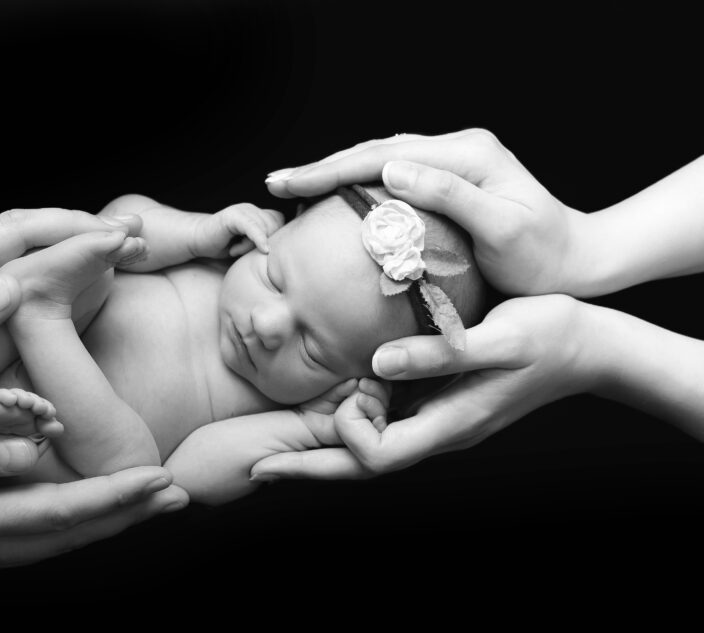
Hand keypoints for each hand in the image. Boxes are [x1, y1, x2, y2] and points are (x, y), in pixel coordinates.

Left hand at [0, 208, 140, 428]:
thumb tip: (16, 284)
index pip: (18, 236)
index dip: (74, 233)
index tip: (122, 235)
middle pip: (21, 225)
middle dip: (79, 225)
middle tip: (132, 232)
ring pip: (10, 237)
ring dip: (60, 236)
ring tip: (107, 243)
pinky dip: (36, 254)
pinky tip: (53, 268)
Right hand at [0, 416, 186, 573]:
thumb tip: (34, 454)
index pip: (59, 514)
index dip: (113, 499)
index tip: (159, 482)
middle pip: (66, 536)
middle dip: (125, 516)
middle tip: (176, 495)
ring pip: (53, 542)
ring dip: (104, 523)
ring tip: (147, 502)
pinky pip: (30, 538)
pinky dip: (70, 525)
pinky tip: (89, 511)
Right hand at [191, 203, 283, 258]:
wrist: (196, 240)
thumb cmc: (222, 247)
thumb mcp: (249, 247)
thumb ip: (265, 245)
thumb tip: (283, 255)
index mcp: (259, 215)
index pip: (281, 222)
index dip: (277, 237)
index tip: (265, 252)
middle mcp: (253, 209)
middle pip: (276, 226)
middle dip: (266, 242)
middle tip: (244, 252)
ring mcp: (243, 210)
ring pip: (265, 228)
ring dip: (254, 245)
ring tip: (236, 251)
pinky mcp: (233, 215)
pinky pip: (253, 227)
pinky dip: (260, 239)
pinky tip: (262, 250)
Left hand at [250, 295, 597, 479]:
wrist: (588, 345)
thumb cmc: (550, 337)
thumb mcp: (498, 338)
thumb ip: (439, 354)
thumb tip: (376, 366)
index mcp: (447, 427)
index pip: (375, 458)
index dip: (347, 432)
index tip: (351, 389)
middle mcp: (436, 433)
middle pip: (360, 467)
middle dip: (308, 468)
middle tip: (255, 469)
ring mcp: (436, 423)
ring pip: (370, 449)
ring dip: (327, 445)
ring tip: (281, 438)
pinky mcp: (437, 406)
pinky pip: (385, 425)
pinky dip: (352, 421)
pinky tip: (334, 402)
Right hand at [265, 129, 590, 295]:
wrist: (578, 262)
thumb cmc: (544, 256)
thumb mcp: (502, 229)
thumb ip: (450, 195)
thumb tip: (391, 169)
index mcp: (465, 153)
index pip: (382, 156)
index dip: (330, 170)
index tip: (288, 183)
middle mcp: (456, 148)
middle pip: (374, 151)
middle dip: (322, 168)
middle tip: (276, 183)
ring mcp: (452, 163)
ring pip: (379, 161)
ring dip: (335, 175)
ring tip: (294, 189)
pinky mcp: (450, 182)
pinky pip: (392, 177)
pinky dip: (358, 187)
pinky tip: (336, 201)